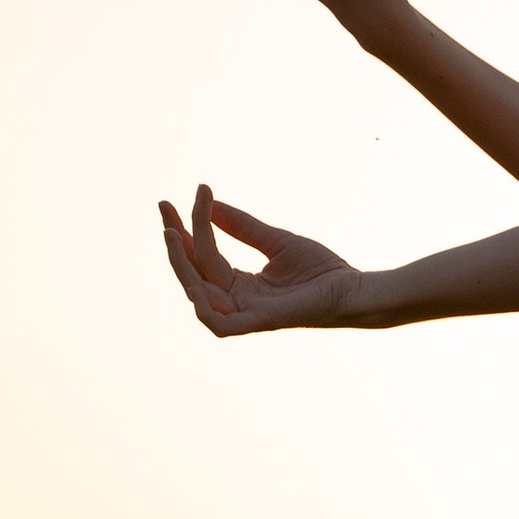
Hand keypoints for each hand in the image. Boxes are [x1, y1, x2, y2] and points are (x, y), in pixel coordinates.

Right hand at [160, 184, 356, 336]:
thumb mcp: (276, 240)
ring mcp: (247, 313)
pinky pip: (220, 326)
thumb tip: (211, 203)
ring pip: (199, 293)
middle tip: (165, 206)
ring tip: (174, 233)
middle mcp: (238, 301)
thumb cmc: (322, 270)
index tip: (191, 192)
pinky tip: (193, 283)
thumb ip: (243, 226)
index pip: (204, 255)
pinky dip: (203, 310)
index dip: (191, 226)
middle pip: (193, 272)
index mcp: (241, 284)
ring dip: (182, 264)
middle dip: (176, 240)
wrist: (354, 287)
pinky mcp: (260, 322)